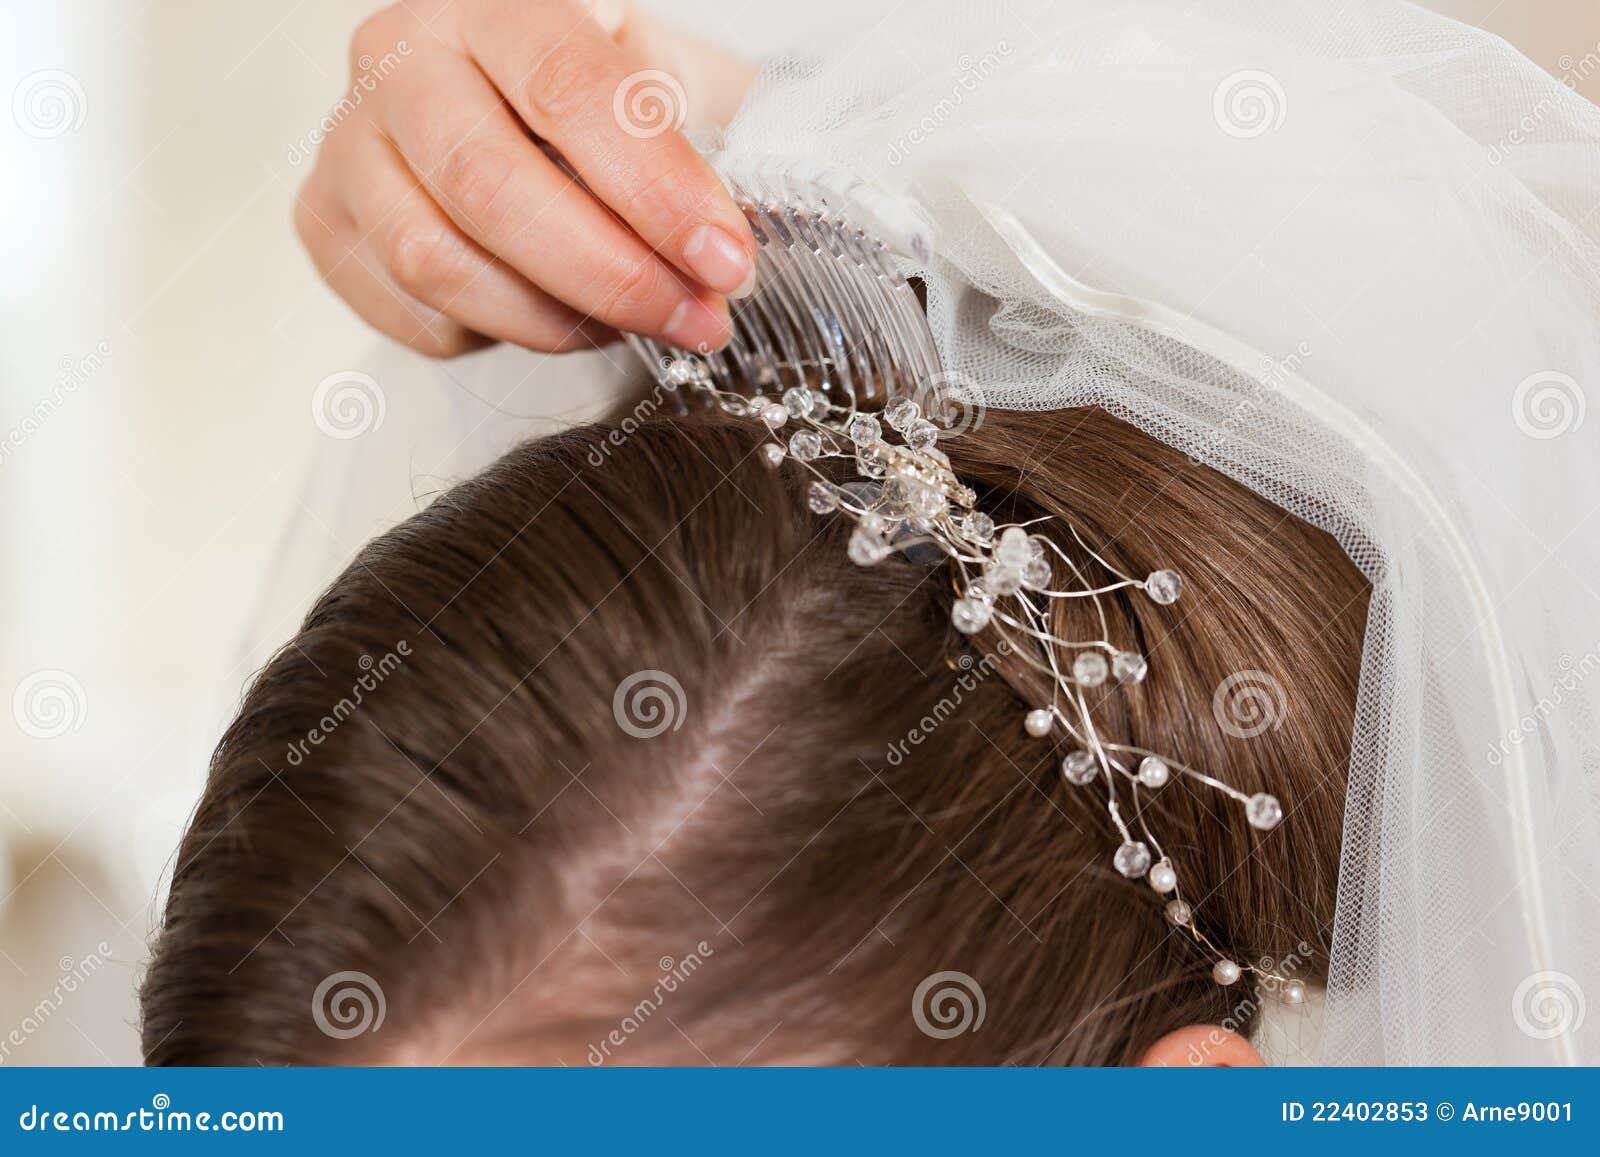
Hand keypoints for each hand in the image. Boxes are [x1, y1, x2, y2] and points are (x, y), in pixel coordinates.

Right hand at [293, 0, 757, 356]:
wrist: (492, 108)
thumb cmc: (591, 99)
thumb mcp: (665, 76)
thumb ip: (710, 122)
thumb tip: (746, 226)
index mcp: (496, 1)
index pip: (572, 90)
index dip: (657, 188)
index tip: (726, 260)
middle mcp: (403, 57)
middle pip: (492, 188)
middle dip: (612, 276)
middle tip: (694, 319)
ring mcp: (349, 141)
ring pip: (438, 262)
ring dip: (553, 320)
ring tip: (626, 325)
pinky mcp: (324, 222)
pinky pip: (410, 312)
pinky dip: (491, 335)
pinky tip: (546, 313)